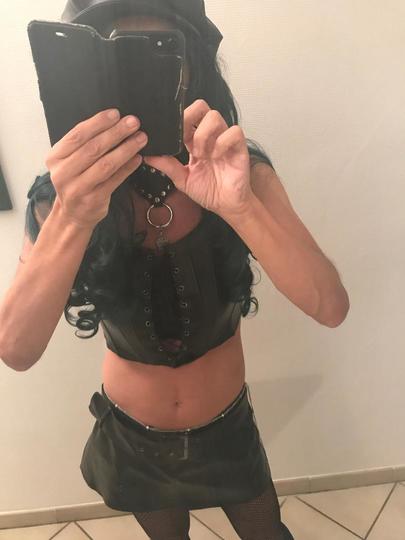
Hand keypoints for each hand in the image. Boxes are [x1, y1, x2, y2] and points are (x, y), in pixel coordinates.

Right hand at [45, 109, 147, 229]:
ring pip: (106, 164)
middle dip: (116, 133)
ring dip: (126, 149)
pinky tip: (138, 158)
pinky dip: (128, 168)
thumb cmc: (75, 181)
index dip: (98, 123)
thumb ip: (84, 144)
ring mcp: (78, 188)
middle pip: (93, 148)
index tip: (116, 114)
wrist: (73, 215)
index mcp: (55, 158)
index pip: (77, 135)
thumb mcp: (70, 161)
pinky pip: (115, 180)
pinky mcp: (93, 200)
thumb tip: (113, 122)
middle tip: (134, 123)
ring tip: (140, 138)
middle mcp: (63, 173)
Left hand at [143, 99, 254, 217]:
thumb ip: (166, 165)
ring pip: (214, 116)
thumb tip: (147, 156)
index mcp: (195, 140)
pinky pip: (234, 131)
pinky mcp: (239, 146)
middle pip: (201, 106)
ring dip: (203, 135)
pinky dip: (222, 143)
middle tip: (186, 140)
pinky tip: (217, 157)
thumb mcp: (181, 179)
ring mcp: (224, 140)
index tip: (172, 137)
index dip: (178, 121)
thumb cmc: (207, 191)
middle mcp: (210, 136)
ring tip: (202, 155)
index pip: (186, 116)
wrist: (225, 205)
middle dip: (189, 118)